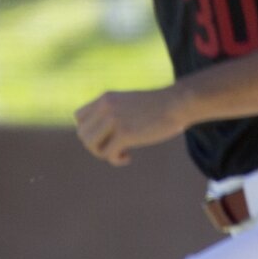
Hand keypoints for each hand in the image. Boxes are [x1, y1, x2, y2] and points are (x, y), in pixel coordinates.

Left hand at [74, 87, 189, 164]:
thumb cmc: (160, 105)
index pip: (79, 117)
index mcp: (106, 98)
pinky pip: (108, 154)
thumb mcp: (131, 102)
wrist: (178, 103)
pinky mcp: (126, 134)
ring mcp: (115, 120)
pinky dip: (116, 160)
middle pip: (83, 134)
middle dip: (96, 145)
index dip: (89, 131)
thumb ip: (116, 111)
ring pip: (91, 145)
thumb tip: (106, 132)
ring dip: (103, 153)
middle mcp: (106, 107)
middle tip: (114, 147)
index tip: (107, 136)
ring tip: (121, 153)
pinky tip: (128, 157)